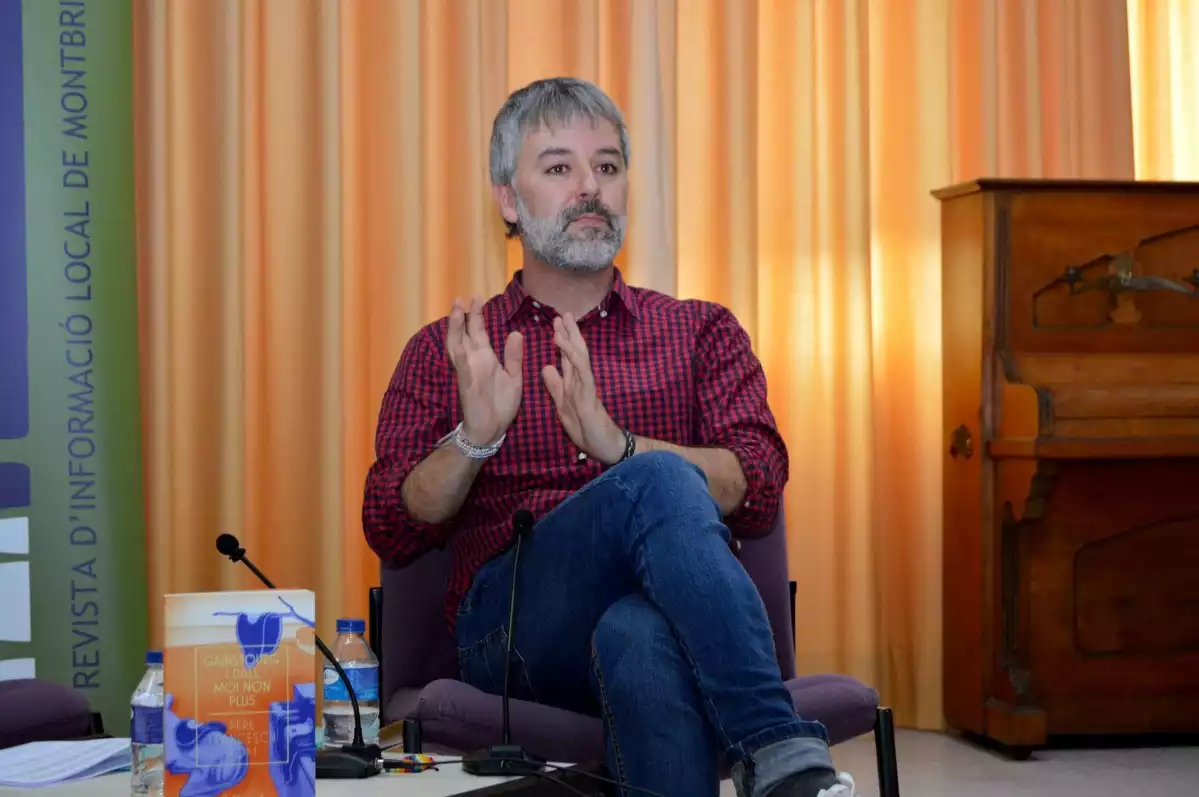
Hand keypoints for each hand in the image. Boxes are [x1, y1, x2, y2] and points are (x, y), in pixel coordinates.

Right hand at [446, 296, 522, 444]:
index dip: (476, 315)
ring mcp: (468, 373)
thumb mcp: (514, 377)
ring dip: (455, 331)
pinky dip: (462, 359)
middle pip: (464, 335)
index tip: (476, 297)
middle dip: (462, 317)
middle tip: (461, 298)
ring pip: (457, 347)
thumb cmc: (501, 403)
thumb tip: (516, 333)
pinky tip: (461, 347)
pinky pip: (464, 371)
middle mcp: (474, 362)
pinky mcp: (468, 387)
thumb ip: (513, 356)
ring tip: (455, 313)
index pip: (478, 332)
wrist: (493, 429)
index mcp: (486, 358)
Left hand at [541, 313, 625, 464]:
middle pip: (575, 351)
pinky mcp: (589, 394)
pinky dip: (573, 358)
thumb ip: (555, 386)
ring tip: (562, 323)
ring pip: (578, 357)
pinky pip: (582, 372)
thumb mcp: (562, 405)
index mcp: (574, 382)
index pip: (567, 357)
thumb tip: (545, 367)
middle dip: (569, 332)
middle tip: (562, 313)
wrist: (602, 446)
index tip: (555, 324)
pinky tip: (567, 347)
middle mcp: (581, 380)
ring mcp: (586, 385)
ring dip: (570, 340)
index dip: (562, 340)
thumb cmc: (585, 428)